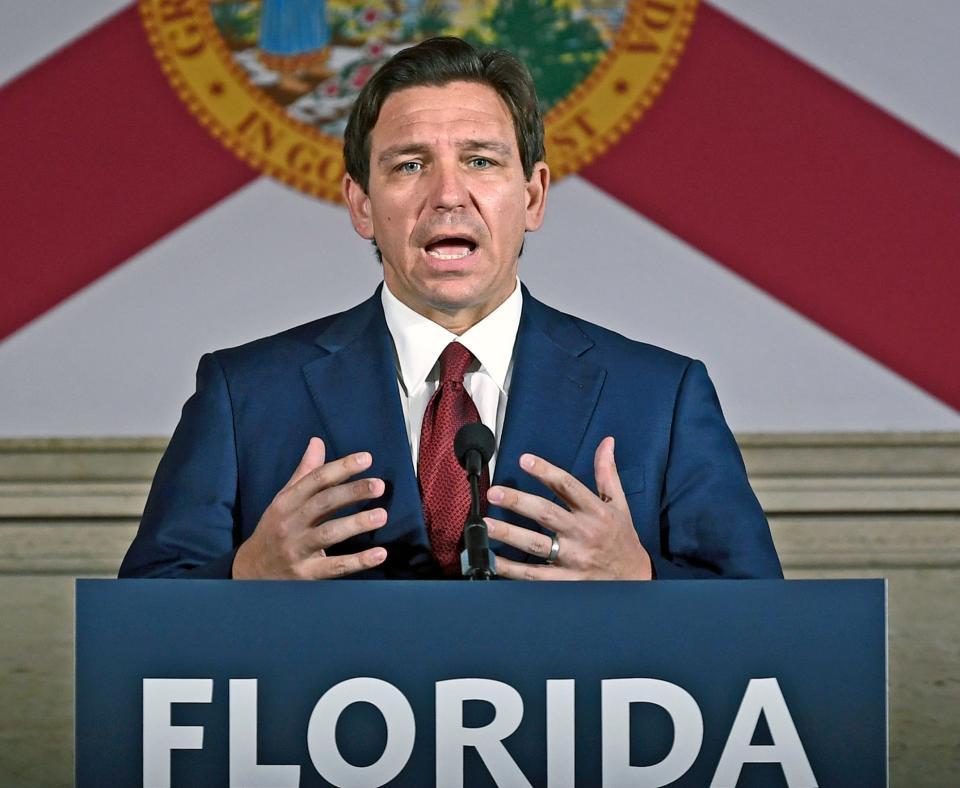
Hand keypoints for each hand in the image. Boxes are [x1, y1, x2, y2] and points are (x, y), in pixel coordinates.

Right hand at [232, 438, 387, 578]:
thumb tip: (317, 441)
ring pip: (328, 534)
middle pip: (323, 504)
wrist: (251, 572)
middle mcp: (290, 524)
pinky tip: (379, 554)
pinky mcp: (305, 574)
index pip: (315, 480)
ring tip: (382, 515)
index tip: (366, 459)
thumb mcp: (284, 500)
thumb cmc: (275, 530)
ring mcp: (297, 550)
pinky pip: (334, 567)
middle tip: (379, 485)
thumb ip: (304, 473)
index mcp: (286, 502)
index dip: (341, 468)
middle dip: (352, 492)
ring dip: (356, 524)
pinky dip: (358, 562)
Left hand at [485, 437, 651, 579]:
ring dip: (510, 534)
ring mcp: (574, 559)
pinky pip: (535, 576)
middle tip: (494, 492)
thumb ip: (607, 473)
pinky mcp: (566, 581)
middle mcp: (583, 533)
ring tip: (486, 525)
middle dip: (518, 502)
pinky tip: (493, 560)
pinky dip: (512, 570)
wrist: (636, 581)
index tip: (524, 459)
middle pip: (547, 514)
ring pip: (537, 545)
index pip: (568, 486)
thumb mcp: (619, 504)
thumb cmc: (623, 538)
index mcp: (595, 511)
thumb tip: (607, 442)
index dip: (546, 471)